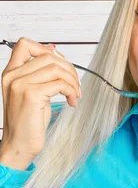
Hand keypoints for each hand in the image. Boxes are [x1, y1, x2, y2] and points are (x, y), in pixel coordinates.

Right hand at [0, 37, 80, 169]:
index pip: (24, 44)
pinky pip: (61, 84)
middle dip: (69, 68)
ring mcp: (20, 84)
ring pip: (57, 68)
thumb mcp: (33, 91)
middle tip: (75, 84)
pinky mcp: (31, 94)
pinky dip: (72, 91)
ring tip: (75, 94)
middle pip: (48, 55)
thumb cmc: (29, 120)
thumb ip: (40, 72)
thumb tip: (55, 50)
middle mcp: (13, 75)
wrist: (19, 144)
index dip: (48, 49)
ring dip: (73, 81)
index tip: (61, 64)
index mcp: (11, 72)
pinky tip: (72, 101)